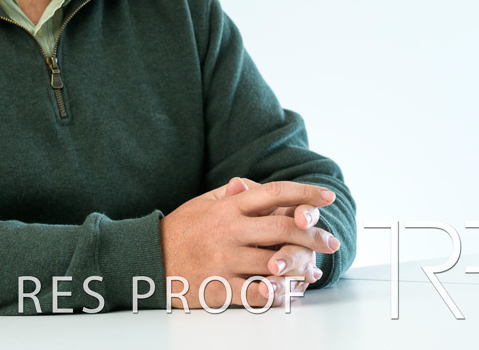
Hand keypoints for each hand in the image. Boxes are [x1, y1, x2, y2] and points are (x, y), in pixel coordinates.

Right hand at [160, 179, 338, 309]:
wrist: (148, 259)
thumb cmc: (180, 230)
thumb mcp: (202, 203)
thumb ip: (229, 195)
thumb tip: (250, 185)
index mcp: (228, 208)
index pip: (274, 194)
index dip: (305, 194)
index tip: (327, 197)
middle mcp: (229, 230)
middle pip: (284, 229)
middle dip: (314, 235)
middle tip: (330, 242)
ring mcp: (225, 260)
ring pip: (276, 263)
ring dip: (302, 267)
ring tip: (313, 270)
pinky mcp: (220, 287)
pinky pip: (257, 293)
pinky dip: (278, 293)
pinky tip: (289, 291)